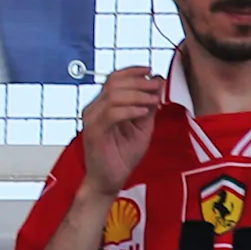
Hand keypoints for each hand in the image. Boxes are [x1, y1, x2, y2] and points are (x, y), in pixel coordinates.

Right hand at [80, 68, 163, 195]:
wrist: (109, 179)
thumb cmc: (121, 155)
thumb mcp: (142, 127)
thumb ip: (147, 107)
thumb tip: (156, 85)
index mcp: (103, 105)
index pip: (114, 78)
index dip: (132, 71)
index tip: (151, 70)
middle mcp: (94, 109)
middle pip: (114, 83)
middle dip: (139, 81)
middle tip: (157, 85)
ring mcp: (92, 120)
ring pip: (113, 96)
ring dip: (138, 94)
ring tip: (154, 100)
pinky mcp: (94, 132)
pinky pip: (112, 113)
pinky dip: (130, 110)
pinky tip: (144, 112)